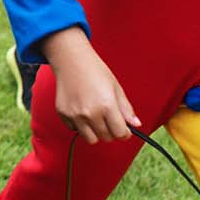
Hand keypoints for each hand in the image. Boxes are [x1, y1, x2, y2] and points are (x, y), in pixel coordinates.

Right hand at [42, 28, 140, 143]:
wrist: (71, 61)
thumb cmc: (94, 71)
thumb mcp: (116, 88)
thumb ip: (126, 109)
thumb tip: (135, 124)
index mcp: (107, 106)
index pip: (120, 133)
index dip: (125, 133)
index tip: (124, 130)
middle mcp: (90, 113)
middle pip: (106, 138)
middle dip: (111, 132)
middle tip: (109, 120)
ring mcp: (75, 116)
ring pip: (91, 139)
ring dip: (96, 132)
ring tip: (96, 118)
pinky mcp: (64, 115)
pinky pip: (75, 130)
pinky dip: (80, 125)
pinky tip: (81, 111)